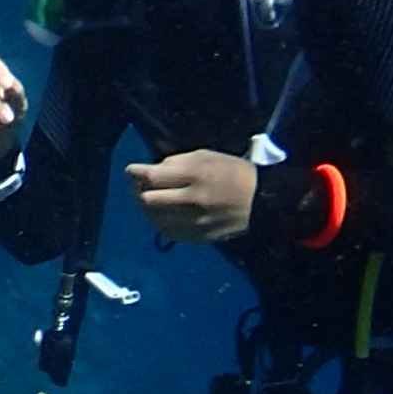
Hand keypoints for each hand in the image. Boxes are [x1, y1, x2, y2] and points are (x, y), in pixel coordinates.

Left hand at [128, 150, 257, 242]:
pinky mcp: (199, 237)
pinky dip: (161, 222)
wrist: (261, 202)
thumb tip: (151, 171)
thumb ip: (176, 162)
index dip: (136, 173)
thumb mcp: (206, 156)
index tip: (131, 170)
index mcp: (196, 175)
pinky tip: (164, 215)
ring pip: (154, 219)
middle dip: (139, 191)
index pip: (152, 177)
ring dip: (148, 208)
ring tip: (151, 200)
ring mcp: (195, 221)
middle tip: (140, 186)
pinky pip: (168, 232)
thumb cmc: (232, 173)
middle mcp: (193, 200)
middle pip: (148, 200)